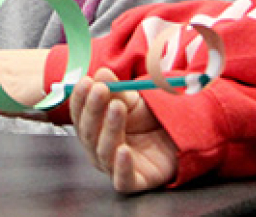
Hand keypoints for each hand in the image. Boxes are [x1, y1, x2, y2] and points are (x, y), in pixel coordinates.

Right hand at [70, 69, 177, 192]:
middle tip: (101, 90)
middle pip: (88, 133)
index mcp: (93, 129)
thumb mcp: (133, 101)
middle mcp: (98, 149)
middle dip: (93, 110)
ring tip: (118, 107)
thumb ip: (117, 90)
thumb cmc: (147, 120)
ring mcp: (113, 167)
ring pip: (104, 152)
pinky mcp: (132, 183)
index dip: (80, 99)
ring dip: (109, 129)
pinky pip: (122, 180)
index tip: (86, 82)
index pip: (79, 115)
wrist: (176, 139)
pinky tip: (124, 150)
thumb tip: (101, 73)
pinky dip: (121, 167)